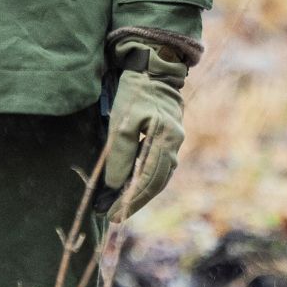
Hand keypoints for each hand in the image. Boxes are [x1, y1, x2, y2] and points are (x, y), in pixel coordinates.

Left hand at [101, 42, 186, 220]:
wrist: (152, 69)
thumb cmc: (134, 93)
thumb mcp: (122, 122)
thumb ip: (121, 154)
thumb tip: (116, 184)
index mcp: (166, 140)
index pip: (148, 180)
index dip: (130, 199)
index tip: (112, 213)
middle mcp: (174, 143)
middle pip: (156, 183)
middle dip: (135, 202)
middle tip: (113, 217)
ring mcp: (174, 141)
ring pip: (160, 177)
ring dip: (141, 194)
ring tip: (121, 208)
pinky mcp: (168, 138)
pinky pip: (159, 167)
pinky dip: (146, 181)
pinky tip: (133, 188)